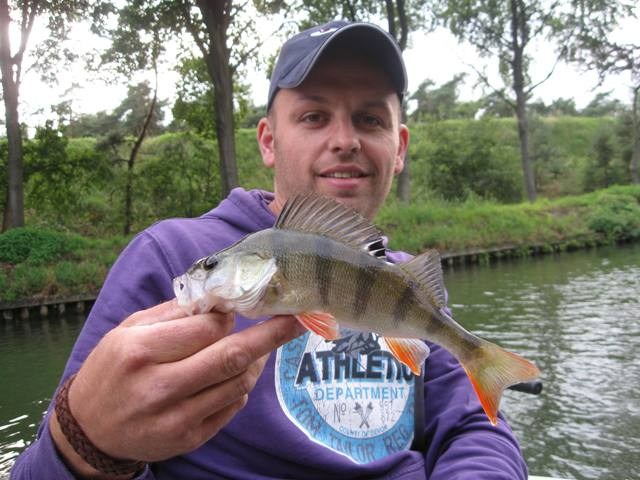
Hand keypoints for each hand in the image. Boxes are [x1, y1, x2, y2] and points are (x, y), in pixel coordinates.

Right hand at [50, 299, 304, 477]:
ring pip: (237, 383)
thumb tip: (220, 300)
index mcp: (141, 351)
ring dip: (256, 361)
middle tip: (298, 319)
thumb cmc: (111, 369)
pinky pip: (231, 407)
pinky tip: (235, 373)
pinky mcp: (188, 439)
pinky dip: (241, 386)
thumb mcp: (128, 330)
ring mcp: (175, 418)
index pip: (207, 328)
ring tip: (260, 346)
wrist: (89, 429)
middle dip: (272, 335)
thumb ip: (174, 314)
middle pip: (231, 357)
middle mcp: (159, 386)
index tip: (239, 308)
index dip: (229, 315)